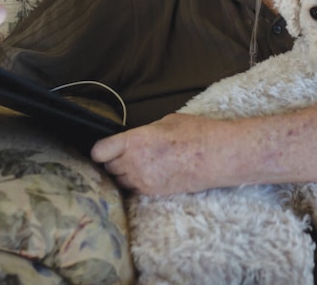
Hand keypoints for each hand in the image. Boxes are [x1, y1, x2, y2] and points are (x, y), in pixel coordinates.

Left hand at [91, 113, 229, 195]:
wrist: (217, 157)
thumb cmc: (195, 133)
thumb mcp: (166, 122)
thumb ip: (144, 133)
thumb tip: (136, 139)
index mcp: (135, 141)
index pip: (100, 151)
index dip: (100, 149)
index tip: (105, 147)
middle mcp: (134, 163)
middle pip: (108, 166)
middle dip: (113, 160)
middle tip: (125, 152)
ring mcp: (143, 180)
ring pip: (119, 180)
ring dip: (123, 172)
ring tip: (139, 163)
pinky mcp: (153, 192)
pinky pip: (133, 188)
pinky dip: (136, 181)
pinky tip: (149, 172)